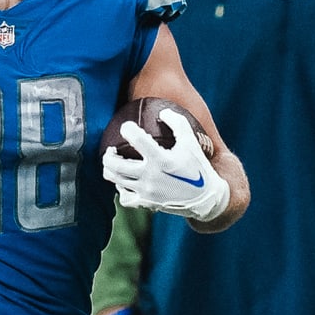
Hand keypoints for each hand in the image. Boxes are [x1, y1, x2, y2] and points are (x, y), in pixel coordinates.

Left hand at [101, 108, 229, 221]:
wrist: (206, 198)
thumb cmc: (197, 166)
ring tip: (113, 163)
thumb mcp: (191, 142)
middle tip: (111, 149)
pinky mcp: (147, 203)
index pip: (136, 138)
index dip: (127, 129)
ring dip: (110, 169)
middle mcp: (151, 176)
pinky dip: (120, 189)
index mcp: (161, 159)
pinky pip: (124, 197)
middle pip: (116, 164)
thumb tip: (162, 112)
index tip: (127, 127)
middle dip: (108, 154)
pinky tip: (123, 182)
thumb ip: (177, 122)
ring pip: (115, 180)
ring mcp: (147, 191)